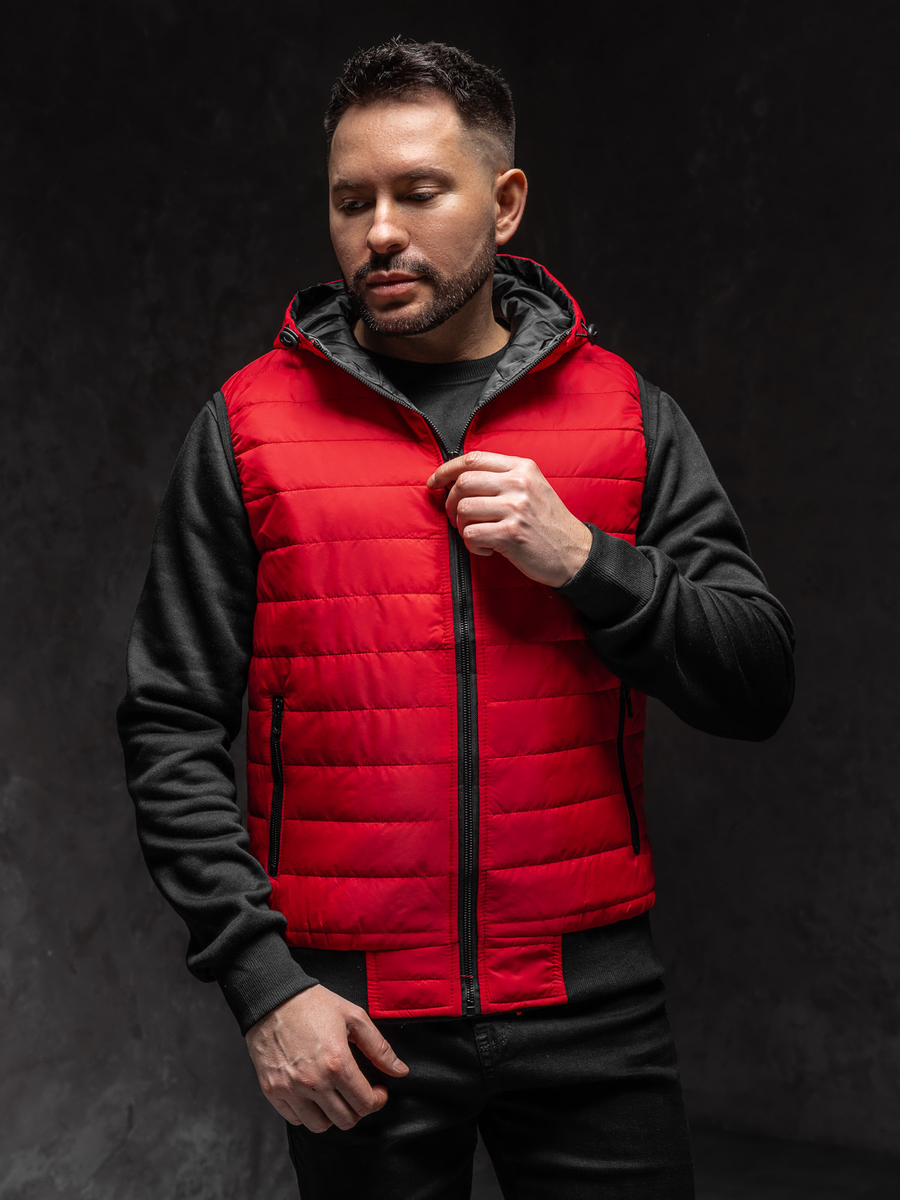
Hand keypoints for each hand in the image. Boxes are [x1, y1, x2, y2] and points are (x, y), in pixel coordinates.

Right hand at [244, 984, 408, 1132]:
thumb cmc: (313, 1004)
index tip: (378, 1091)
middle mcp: (314, 1082)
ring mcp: (290, 1089)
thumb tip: (400, 1071)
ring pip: (320, 1126)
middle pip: (345, 1120)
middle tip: (358, 1093)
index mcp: (337, 1063)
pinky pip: (294, 1119)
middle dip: (358, 1109)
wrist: (271, 998)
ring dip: (333, 1115)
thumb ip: (379, 1047)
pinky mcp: (272, 1091)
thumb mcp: (354, 1016)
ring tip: (336, 1096)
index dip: (378, 1100)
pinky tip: (313, 1095)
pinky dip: (307, 1113)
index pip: (365, 1103)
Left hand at [426, 450, 592, 586]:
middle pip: (462, 483)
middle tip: (457, 518)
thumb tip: (457, 478)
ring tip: (477, 535)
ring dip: (461, 526)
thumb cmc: (549, 525)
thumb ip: (502, 479)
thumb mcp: (533, 488)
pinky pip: (471, 534)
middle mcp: (519, 483)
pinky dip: (472, 545)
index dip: (446, 469)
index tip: (434, 482)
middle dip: (450, 503)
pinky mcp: (511, 533)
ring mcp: (515, 508)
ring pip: (463, 509)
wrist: (575, 554)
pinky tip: (488, 549)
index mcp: (523, 468)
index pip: (473, 459)